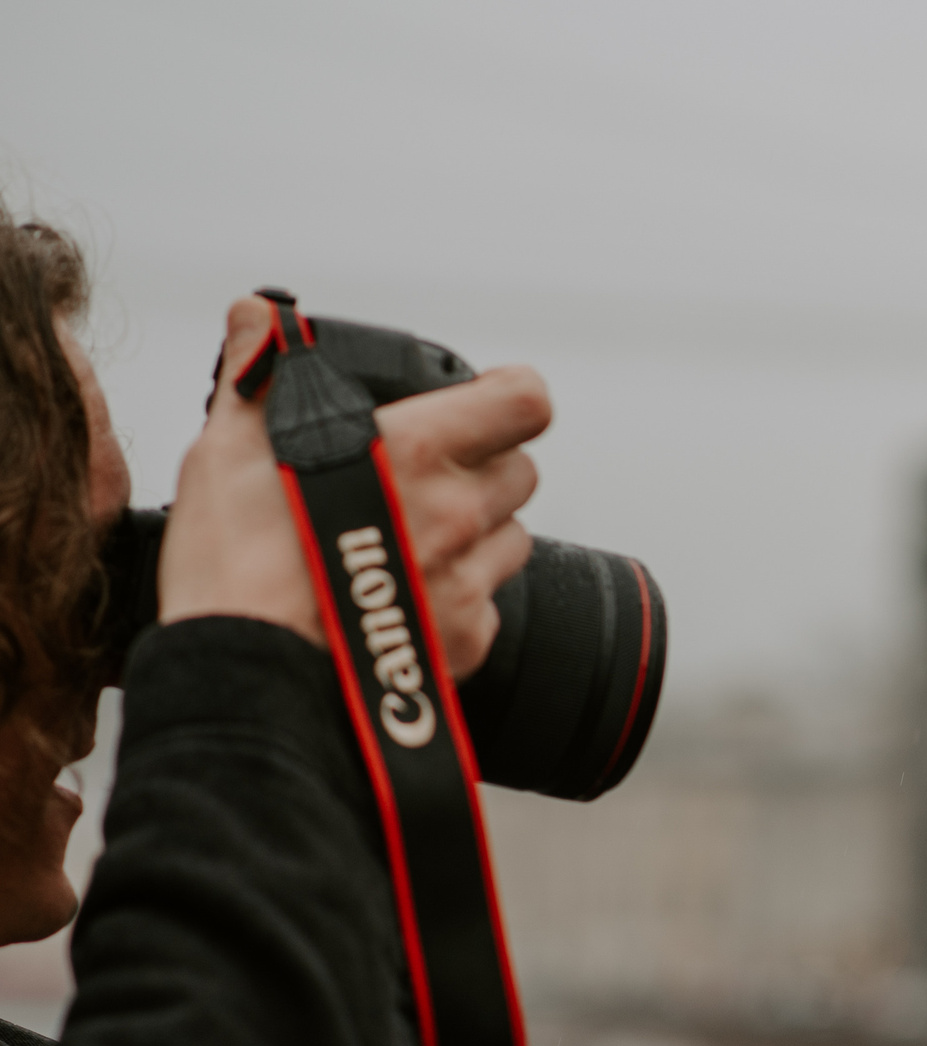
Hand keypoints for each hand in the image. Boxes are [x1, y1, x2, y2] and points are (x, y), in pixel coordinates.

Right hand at [160, 297, 549, 676]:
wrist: (250, 675)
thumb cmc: (238, 565)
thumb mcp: (229, 447)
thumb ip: (260, 377)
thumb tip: (259, 318)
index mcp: (418, 452)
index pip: (525, 401)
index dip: (511, 394)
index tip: (486, 398)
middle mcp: (460, 513)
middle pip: (520, 471)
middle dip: (484, 467)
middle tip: (426, 477)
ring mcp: (469, 580)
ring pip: (511, 538)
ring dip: (478, 532)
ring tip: (411, 538)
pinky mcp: (468, 639)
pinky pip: (488, 604)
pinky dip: (461, 597)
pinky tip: (404, 594)